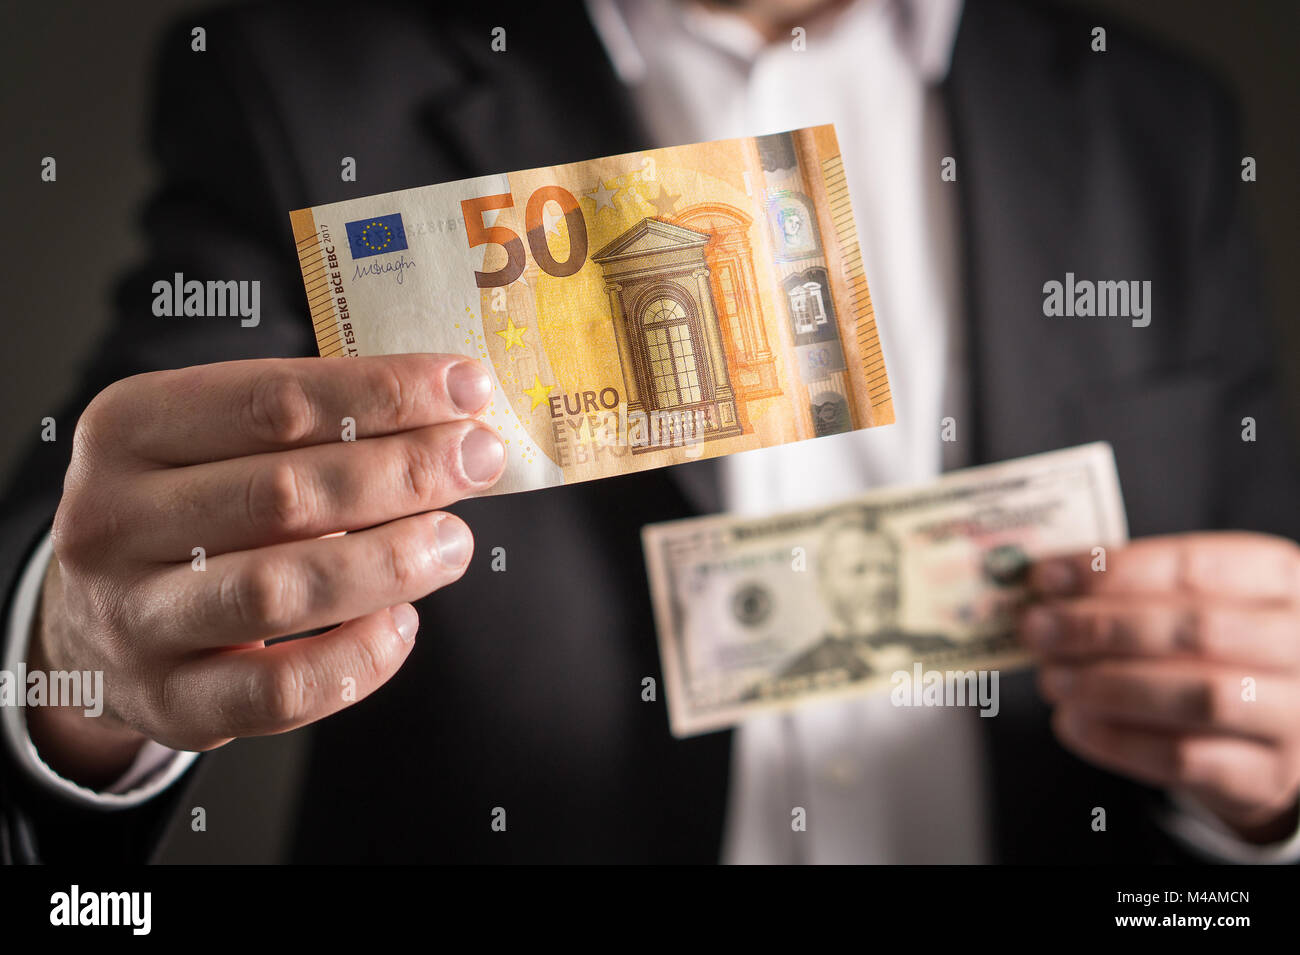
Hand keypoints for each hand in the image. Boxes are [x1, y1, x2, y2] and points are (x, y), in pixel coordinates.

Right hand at [29, 354, 503, 786]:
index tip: (467, 387)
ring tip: (454, 541)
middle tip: (479, 460)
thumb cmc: (189, 511)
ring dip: (391, 562)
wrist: (95, 621)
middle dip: (404, 473)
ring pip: (281, 591)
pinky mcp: (170, 704)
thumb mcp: (217, 443)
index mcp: (127, 428)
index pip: (273, 400)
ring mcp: (133, 620)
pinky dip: (359, 656)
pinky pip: (282, 691)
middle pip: (284, 494)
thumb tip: (452, 414)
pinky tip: (403, 622)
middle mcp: (110, 521)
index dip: (383, 392)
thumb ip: (312, 425)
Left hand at [1018, 532, 1299, 843]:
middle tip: (1037, 629)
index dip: (1112, 571)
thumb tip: (1045, 589)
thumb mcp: (1197, 601)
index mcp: (1281, 579)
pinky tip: (1071, 723)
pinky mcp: (1267, 775)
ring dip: (1106, 686)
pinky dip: (1117, 740)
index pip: (1194, 566)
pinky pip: (1185, 759)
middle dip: (1100, 628)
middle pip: (1195, 630)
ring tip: (1051, 679)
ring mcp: (1293, 713)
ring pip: (1197, 696)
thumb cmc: (1218, 650)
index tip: (1045, 576)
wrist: (1273, 731)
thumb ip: (1134, 592)